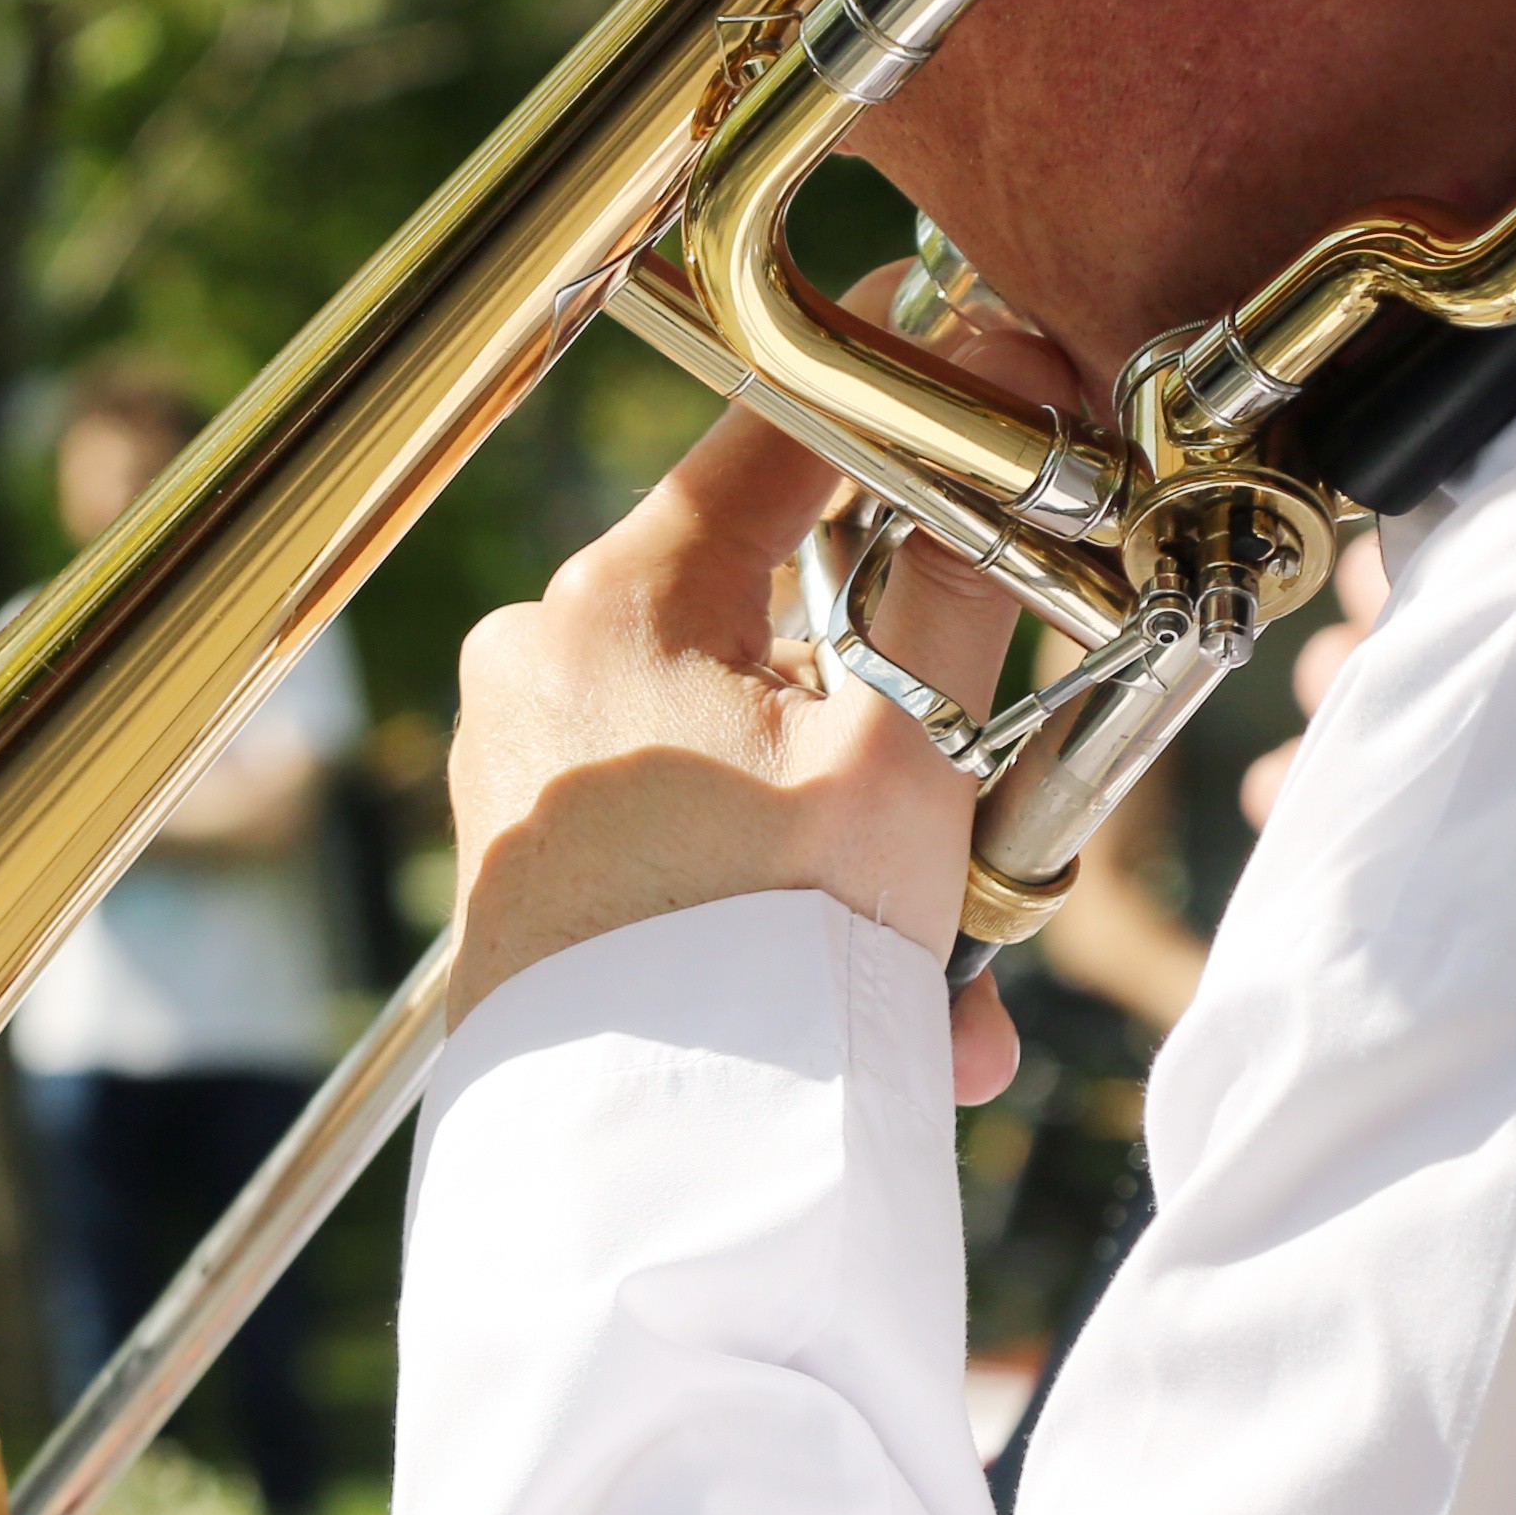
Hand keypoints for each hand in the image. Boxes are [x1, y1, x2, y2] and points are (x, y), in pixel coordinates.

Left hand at [451, 401, 1032, 1102]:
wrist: (639, 1171)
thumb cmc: (756, 962)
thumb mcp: (898, 763)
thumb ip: (950, 592)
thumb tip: (986, 444)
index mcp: (615, 601)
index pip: (776, 432)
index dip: (896, 379)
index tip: (973, 343)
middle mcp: (542, 660)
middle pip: (773, 615)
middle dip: (904, 711)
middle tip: (996, 775)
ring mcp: (519, 761)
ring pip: (748, 748)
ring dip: (863, 845)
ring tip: (943, 974)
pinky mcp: (524, 855)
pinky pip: (693, 833)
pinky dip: (788, 897)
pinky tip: (886, 1003)